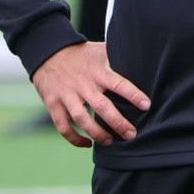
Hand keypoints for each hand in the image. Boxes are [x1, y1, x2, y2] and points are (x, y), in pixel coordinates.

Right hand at [30, 42, 150, 148]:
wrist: (48, 52)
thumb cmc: (81, 54)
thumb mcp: (100, 50)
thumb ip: (118, 56)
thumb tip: (141, 57)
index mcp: (97, 72)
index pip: (118, 84)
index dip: (133, 95)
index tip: (146, 106)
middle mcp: (83, 84)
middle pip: (102, 106)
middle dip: (118, 123)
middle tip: (132, 134)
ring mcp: (67, 95)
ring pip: (82, 119)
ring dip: (97, 133)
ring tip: (110, 142)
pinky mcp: (53, 104)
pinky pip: (63, 126)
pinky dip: (74, 138)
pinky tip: (87, 143)